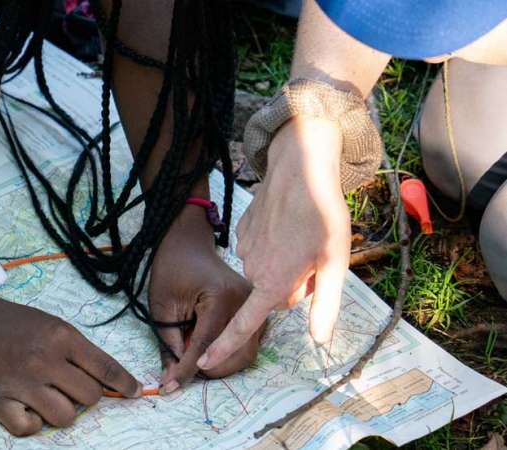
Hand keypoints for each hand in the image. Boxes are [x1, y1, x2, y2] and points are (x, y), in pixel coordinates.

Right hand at [0, 295, 142, 435]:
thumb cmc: (16, 324)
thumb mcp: (53, 325)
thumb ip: (79, 351)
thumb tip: (110, 379)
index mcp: (62, 338)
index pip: (105, 368)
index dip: (125, 384)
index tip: (134, 392)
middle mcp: (44, 360)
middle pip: (90, 397)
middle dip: (85, 395)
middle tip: (69, 387)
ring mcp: (22, 382)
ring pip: (65, 417)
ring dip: (60, 410)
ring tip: (47, 396)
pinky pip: (29, 428)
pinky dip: (31, 423)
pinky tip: (27, 407)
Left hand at [149, 203, 262, 393]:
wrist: (189, 244)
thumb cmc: (171, 269)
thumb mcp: (161, 306)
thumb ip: (168, 344)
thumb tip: (172, 380)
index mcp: (221, 296)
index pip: (207, 346)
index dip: (187, 370)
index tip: (170, 387)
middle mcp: (246, 301)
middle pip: (234, 355)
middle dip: (207, 370)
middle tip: (180, 369)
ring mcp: (256, 305)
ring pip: (245, 354)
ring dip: (220, 364)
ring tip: (194, 354)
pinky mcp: (257, 309)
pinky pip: (249, 344)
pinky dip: (229, 353)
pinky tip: (209, 346)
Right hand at [198, 116, 350, 370]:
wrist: (299, 167)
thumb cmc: (322, 214)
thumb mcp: (335, 262)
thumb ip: (325, 305)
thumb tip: (319, 341)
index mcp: (273, 281)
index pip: (244, 322)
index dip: (224, 345)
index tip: (204, 363)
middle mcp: (252, 268)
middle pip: (272, 293)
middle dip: (292, 284)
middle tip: (313, 258)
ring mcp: (244, 247)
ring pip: (266, 270)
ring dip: (283, 262)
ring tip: (300, 236)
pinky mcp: (242, 230)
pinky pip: (258, 249)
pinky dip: (272, 243)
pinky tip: (285, 223)